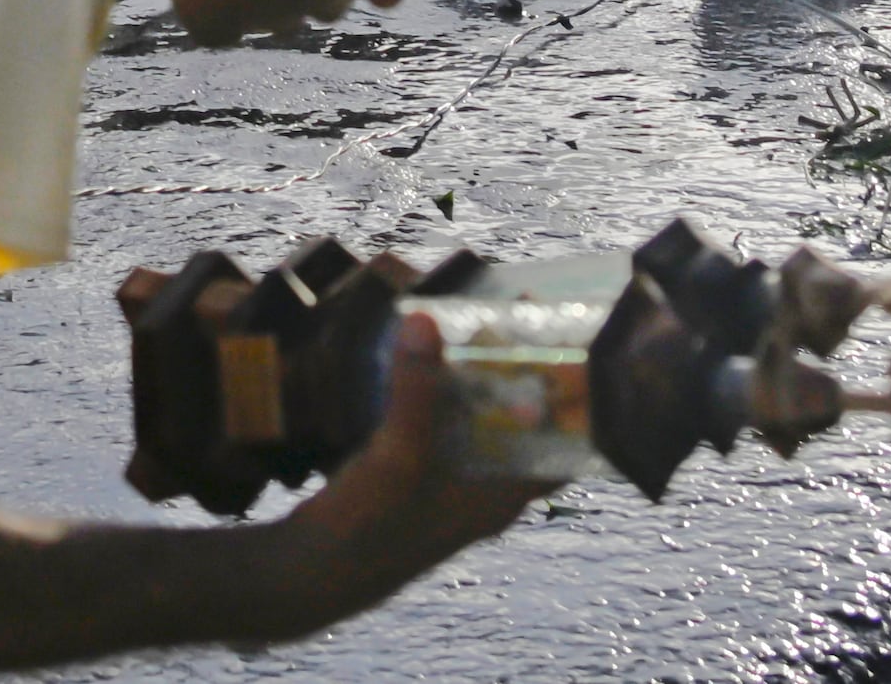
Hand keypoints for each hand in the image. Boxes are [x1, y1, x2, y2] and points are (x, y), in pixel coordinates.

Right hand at [278, 309, 553, 604]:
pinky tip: (427, 365)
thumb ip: (415, 389)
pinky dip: (445, 396)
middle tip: (516, 319)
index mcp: (501, 495)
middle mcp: (484, 491)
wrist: (316, 572)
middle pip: (522, 427)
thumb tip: (424, 319)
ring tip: (476, 327)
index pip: (564, 446)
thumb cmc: (371, 526)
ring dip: (481, 383)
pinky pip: (446, 429)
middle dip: (523, 376)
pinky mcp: (417, 481)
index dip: (573, 399)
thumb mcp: (398, 454)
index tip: (571, 343)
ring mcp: (450, 487)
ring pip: (481, 426)